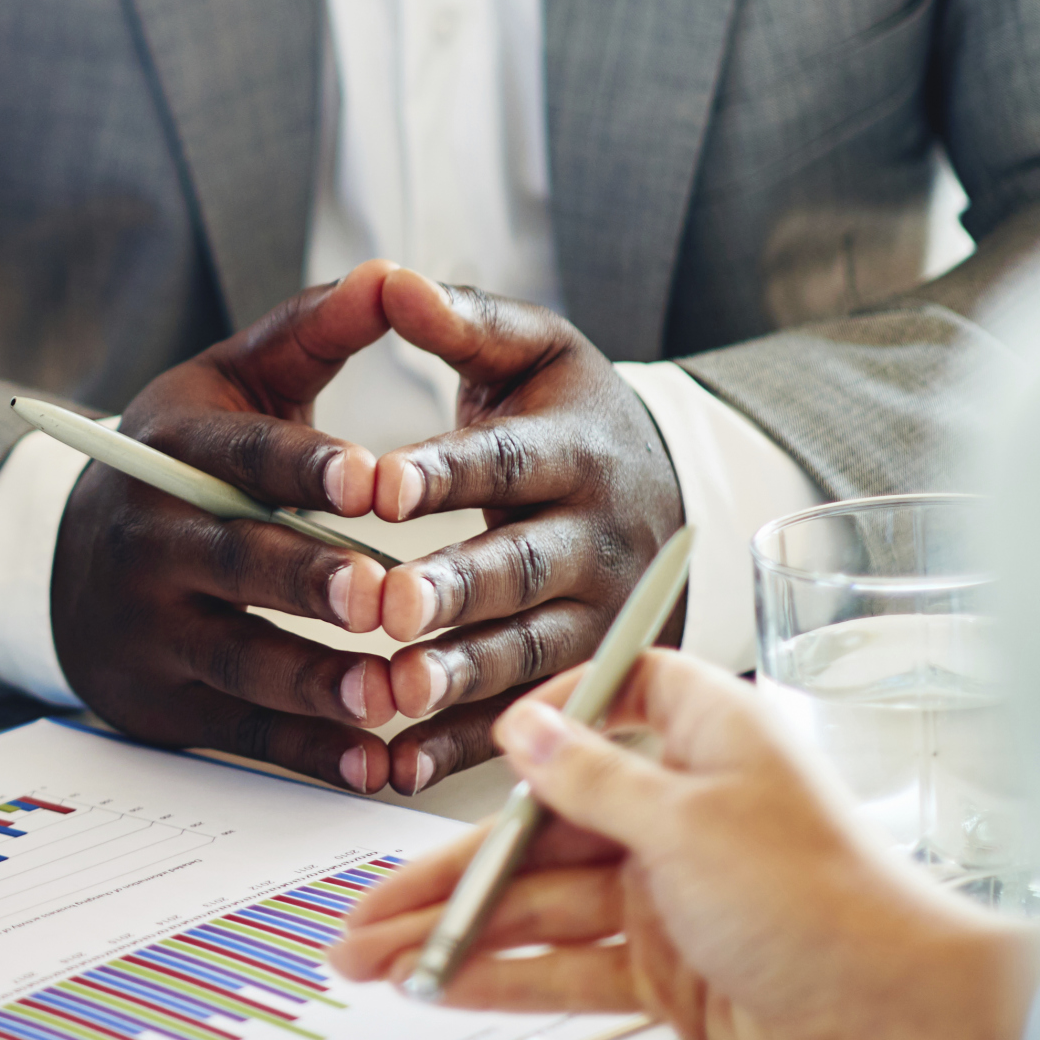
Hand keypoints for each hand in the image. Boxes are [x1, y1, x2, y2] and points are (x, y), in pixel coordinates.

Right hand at [51, 262, 404, 789]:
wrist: (80, 560)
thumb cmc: (189, 459)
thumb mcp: (236, 381)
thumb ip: (315, 331)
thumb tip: (391, 273)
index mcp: (172, 447)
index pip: (239, 455)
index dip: (305, 467)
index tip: (373, 480)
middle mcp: (148, 536)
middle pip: (235, 560)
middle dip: (309, 580)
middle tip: (384, 595)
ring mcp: (149, 626)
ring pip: (240, 656)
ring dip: (319, 681)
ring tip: (392, 694)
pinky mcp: (163, 702)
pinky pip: (244, 732)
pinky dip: (310, 752)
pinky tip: (374, 763)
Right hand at [328, 653, 1034, 1039]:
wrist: (909, 1024)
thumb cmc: (833, 902)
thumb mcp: (689, 820)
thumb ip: (591, 779)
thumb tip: (527, 731)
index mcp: (703, 739)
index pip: (608, 698)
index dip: (543, 717)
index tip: (483, 737)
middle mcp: (680, 810)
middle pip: (540, 828)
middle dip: (450, 869)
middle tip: (369, 901)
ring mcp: (669, 895)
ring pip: (538, 907)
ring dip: (458, 933)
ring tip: (377, 956)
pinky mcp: (669, 970)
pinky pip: (567, 968)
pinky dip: (506, 978)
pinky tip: (445, 985)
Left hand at [366, 270, 685, 794]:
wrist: (662, 486)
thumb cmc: (566, 412)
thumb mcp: (531, 351)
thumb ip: (461, 321)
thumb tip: (390, 279)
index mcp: (577, 450)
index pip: (507, 461)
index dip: (444, 473)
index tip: (377, 485)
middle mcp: (599, 539)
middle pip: (522, 569)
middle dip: (454, 589)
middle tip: (386, 605)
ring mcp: (603, 615)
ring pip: (530, 653)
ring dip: (462, 678)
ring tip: (394, 690)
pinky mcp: (591, 673)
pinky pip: (528, 717)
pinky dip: (465, 746)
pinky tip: (400, 760)